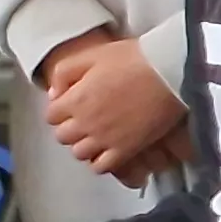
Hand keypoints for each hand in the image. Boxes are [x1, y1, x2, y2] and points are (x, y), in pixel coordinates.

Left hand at [42, 33, 188, 184]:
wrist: (169, 72)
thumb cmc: (134, 59)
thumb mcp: (92, 54)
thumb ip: (65, 72)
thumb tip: (54, 93)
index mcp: (75, 99)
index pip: (51, 116)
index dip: (60, 110)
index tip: (72, 106)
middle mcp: (85, 122)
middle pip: (63, 136)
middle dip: (70, 128)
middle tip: (84, 120)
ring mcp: (105, 139)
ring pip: (79, 153)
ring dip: (84, 145)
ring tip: (97, 135)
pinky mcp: (126, 149)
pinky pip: (102, 166)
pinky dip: (100, 161)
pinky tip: (108, 150)